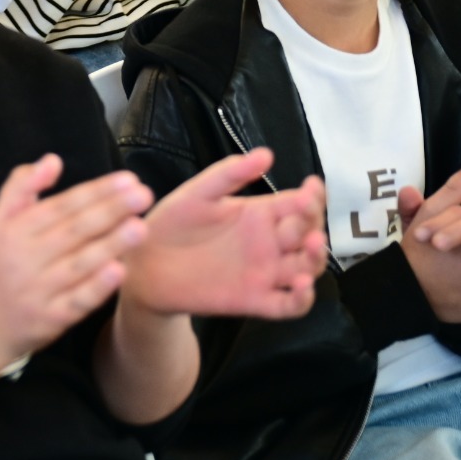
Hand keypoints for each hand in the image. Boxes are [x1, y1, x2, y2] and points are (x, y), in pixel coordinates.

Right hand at [0, 154, 152, 364]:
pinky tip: (119, 270)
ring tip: (140, 227)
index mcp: (14, 231)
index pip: (61, 206)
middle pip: (73, 231)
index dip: (95, 192)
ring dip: (110, 245)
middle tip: (143, 195)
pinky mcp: (49, 319)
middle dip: (110, 211)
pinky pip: (77, 301)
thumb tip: (52, 160)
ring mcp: (37, 290)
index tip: (127, 179)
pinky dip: (97, 286)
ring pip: (79, 264)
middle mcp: (25, 258)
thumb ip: (21, 188)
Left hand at [123, 150, 326, 319]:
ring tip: (312, 244)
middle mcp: (268, 244)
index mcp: (259, 215)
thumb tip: (267, 153)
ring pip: (306, 267)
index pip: (299, 204)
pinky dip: (302, 298)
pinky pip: (289, 305)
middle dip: (313, 222)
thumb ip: (229, 174)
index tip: (312, 186)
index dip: (312, 196)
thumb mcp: (199, 194)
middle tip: (305, 211)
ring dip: (316, 258)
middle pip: (307, 234)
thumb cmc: (171, 225)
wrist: (144, 263)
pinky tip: (301, 285)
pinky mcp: (255, 300)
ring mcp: (265, 273)